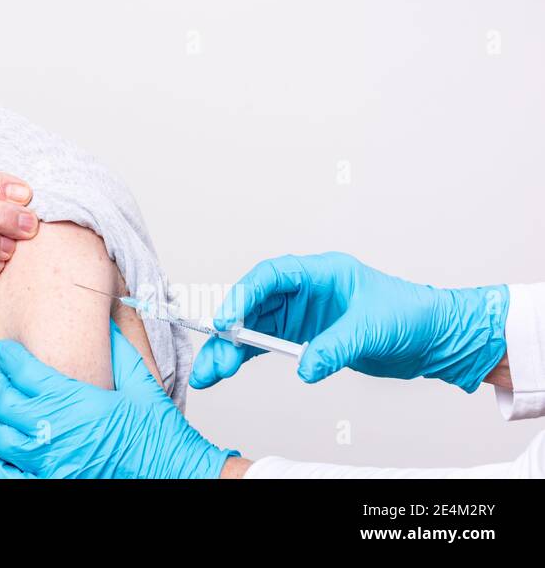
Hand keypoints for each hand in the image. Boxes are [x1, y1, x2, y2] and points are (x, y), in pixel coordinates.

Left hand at [0, 322, 238, 477]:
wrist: (176, 475)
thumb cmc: (160, 434)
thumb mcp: (140, 382)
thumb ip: (116, 349)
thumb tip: (101, 320)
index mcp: (77, 402)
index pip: (26, 373)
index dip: (8, 357)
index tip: (3, 350)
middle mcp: (58, 433)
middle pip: (6, 403)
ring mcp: (52, 465)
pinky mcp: (52, 485)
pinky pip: (4, 478)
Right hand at [189, 252, 508, 392]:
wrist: (436, 338)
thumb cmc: (413, 315)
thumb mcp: (374, 328)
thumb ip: (336, 346)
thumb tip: (306, 367)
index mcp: (321, 272)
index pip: (271, 276)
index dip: (244, 295)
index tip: (228, 320)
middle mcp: (304, 290)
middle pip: (253, 304)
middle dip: (229, 330)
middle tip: (213, 356)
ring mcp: (302, 314)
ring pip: (253, 326)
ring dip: (230, 348)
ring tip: (209, 372)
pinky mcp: (304, 337)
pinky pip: (265, 344)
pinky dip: (245, 356)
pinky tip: (227, 369)